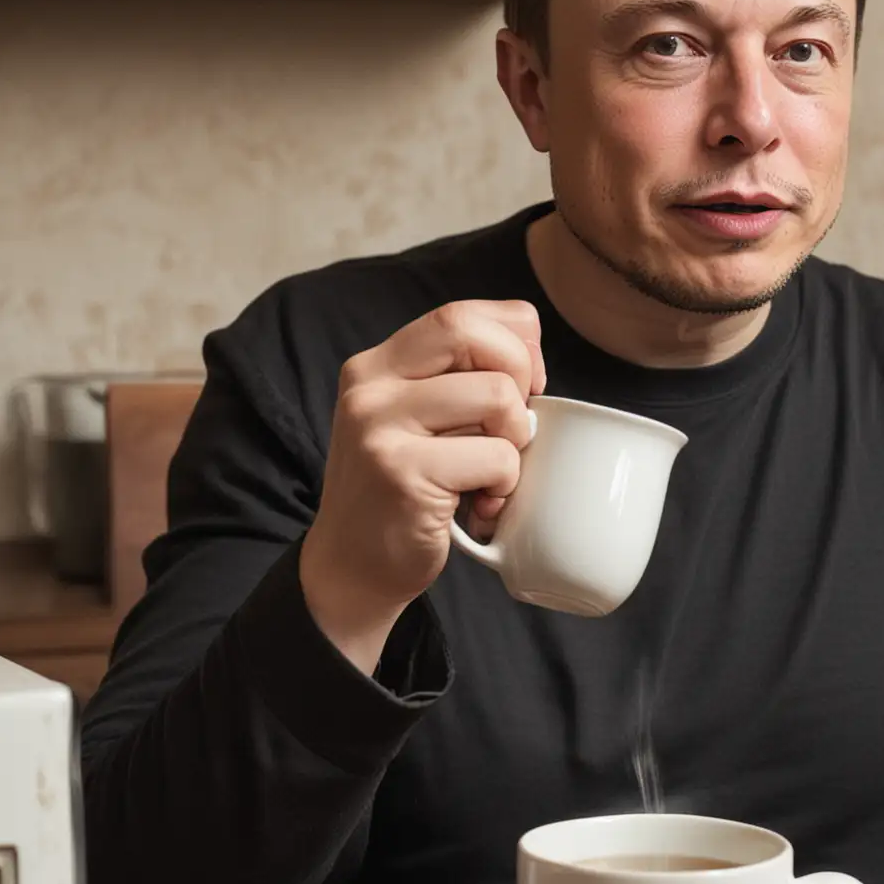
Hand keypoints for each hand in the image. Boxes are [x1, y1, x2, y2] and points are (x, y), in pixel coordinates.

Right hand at [299, 299, 545, 672]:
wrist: (352, 569)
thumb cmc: (405, 493)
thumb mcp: (416, 421)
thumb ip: (455, 381)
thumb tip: (531, 359)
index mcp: (378, 365)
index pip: (462, 314)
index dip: (514, 340)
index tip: (525, 384)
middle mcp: (370, 386)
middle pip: (474, 335)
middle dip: (519, 376)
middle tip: (513, 426)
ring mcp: (380, 427)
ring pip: (497, 397)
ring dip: (517, 441)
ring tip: (492, 474)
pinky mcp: (402, 472)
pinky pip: (496, 457)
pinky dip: (505, 484)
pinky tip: (481, 506)